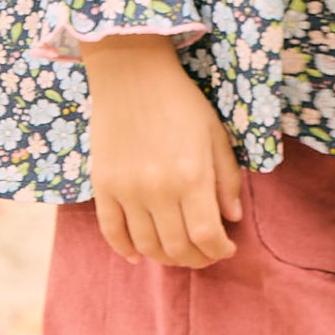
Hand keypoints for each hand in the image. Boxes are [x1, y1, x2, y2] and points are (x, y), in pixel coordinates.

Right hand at [82, 35, 244, 269]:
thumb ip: (227, 179)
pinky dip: (125, 249)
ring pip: (146, 245)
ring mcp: (126, 190)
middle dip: (197, 259)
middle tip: (206, 255)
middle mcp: (158, 189)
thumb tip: (231, 218)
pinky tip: (138, 255)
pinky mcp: (103, 186)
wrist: (132, 76)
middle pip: (177, 247)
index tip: (227, 248)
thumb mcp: (216, 135)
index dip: (219, 250)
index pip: (206, 235)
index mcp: (192, 175)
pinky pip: (111, 231)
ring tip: (179, 252)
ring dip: (165, 258)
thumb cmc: (181, 103)